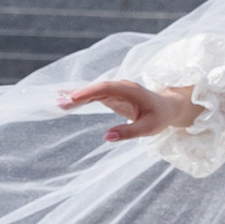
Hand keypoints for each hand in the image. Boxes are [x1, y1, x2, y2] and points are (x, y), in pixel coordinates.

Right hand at [61, 76, 197, 145]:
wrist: (167, 107)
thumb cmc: (159, 117)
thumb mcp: (148, 128)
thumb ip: (128, 132)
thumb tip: (107, 137)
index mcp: (129, 90)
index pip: (105, 88)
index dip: (88, 92)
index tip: (72, 98)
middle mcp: (120, 86)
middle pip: (95, 88)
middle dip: (77, 94)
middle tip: (58, 102)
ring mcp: (114, 90)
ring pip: (92, 91)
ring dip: (75, 96)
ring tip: (57, 102)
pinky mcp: (111, 95)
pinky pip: (93, 95)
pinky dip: (80, 98)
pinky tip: (66, 100)